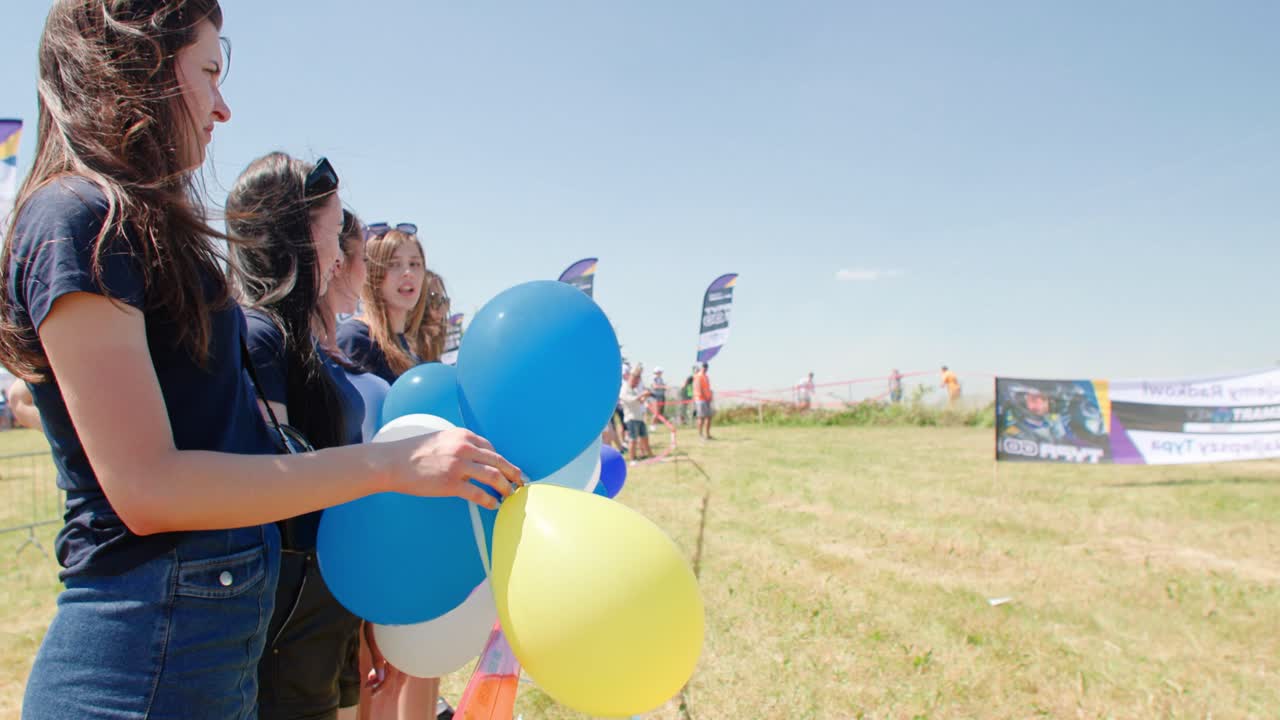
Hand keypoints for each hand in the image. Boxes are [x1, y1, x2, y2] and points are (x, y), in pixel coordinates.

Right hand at [387, 428, 522, 509]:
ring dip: (505, 487)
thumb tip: (474, 458)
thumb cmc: (413, 452)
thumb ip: (459, 445)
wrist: (393, 462)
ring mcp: (459, 466)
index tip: (508, 469)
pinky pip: (478, 494)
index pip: (491, 448)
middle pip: (498, 461)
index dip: (502, 461)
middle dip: (513, 473)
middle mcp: (464, 448)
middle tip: (521, 482)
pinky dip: (489, 500)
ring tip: (509, 495)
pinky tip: (493, 505)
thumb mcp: (441, 439)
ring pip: (493, 476)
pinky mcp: (452, 483)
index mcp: (463, 436)